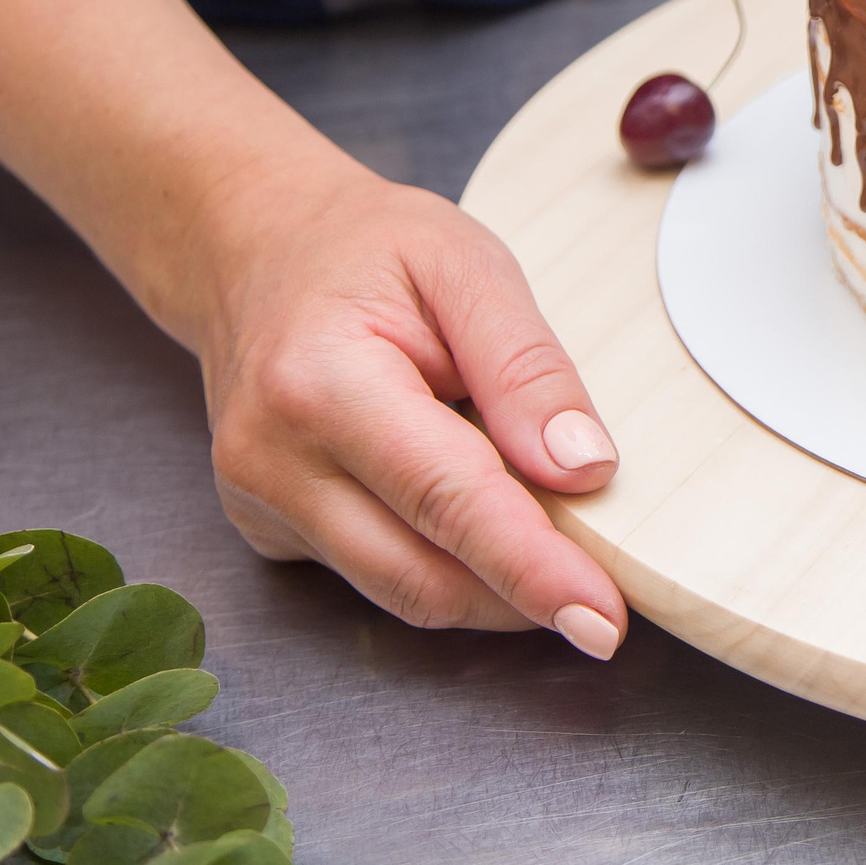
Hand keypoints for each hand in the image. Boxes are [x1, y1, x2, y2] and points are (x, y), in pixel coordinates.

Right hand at [189, 163, 628, 654]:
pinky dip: (446, 563)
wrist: (257, 251)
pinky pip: (378, 573)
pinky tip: (480, 514)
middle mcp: (274, 460)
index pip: (447, 499)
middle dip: (522, 598)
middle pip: (421, 573)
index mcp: (320, 383)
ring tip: (556, 548)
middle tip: (608, 607)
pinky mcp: (272, 529)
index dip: (531, 567)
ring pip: (401, 590)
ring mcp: (261, 504)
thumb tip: (583, 468)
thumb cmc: (367, 248)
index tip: (601, 616)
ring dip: (491, 589)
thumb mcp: (467, 266)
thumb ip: (526, 367)